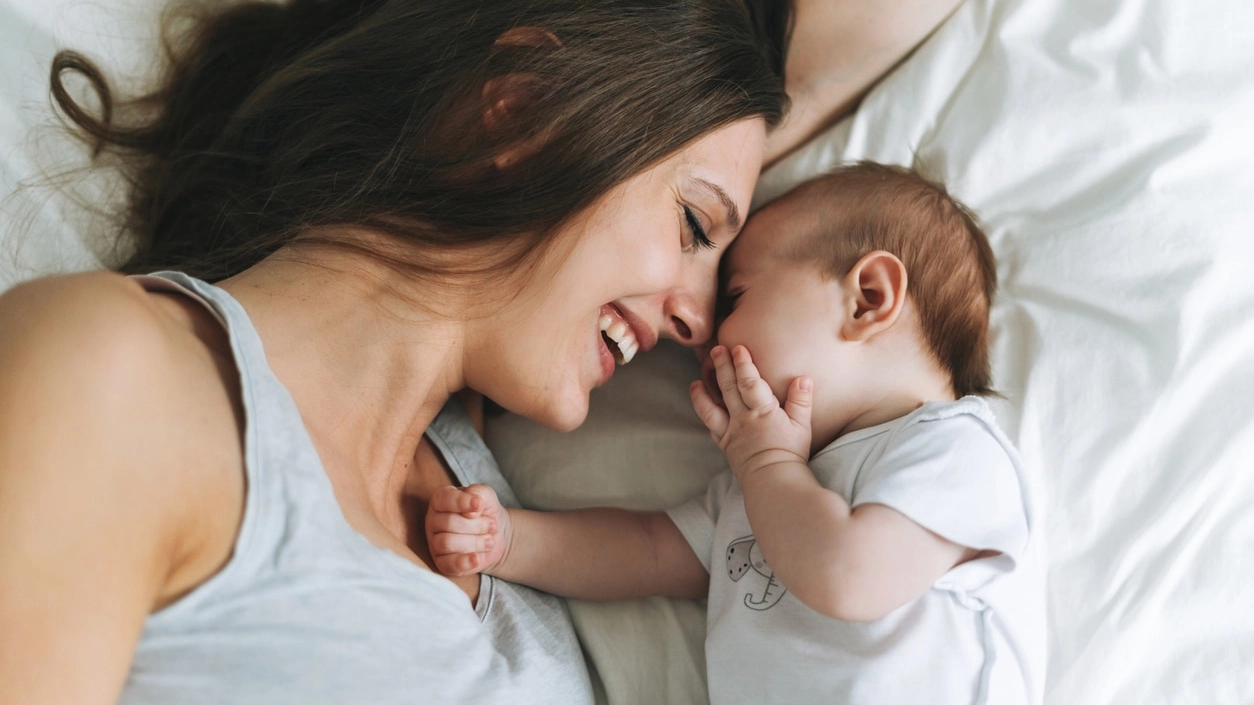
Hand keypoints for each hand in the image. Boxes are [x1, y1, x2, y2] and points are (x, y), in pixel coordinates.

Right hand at [425, 484, 511, 576]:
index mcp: (440, 501)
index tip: (480, 505)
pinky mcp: (443, 563)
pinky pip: (448, 564)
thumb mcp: (487, 496)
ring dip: (476, 542)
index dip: (462, 502)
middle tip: (492, 526)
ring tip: (489, 541)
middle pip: (449, 523)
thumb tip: (475, 504)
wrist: (495, 536)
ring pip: (447, 543)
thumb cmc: (485, 512)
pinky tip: (477, 558)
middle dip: (476, 525)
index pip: (444, 499)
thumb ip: (479, 493)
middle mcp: (433, 521)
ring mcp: (435, 543)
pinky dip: (465, 562)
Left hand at [689, 345, 812, 478]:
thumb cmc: (790, 454)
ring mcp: (731, 433)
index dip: (743, 364)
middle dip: (721, 367)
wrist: (773, 483)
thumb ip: (801, 401)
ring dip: (702, 392)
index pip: (750, 382)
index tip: (737, 348)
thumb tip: (803, 378)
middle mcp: (742, 419)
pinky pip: (712, 428)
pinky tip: (704, 407)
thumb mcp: (802, 426)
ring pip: (711, 408)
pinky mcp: (726, 445)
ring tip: (696, 381)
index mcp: (763, 412)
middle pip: (728, 388)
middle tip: (716, 350)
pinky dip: (706, 415)